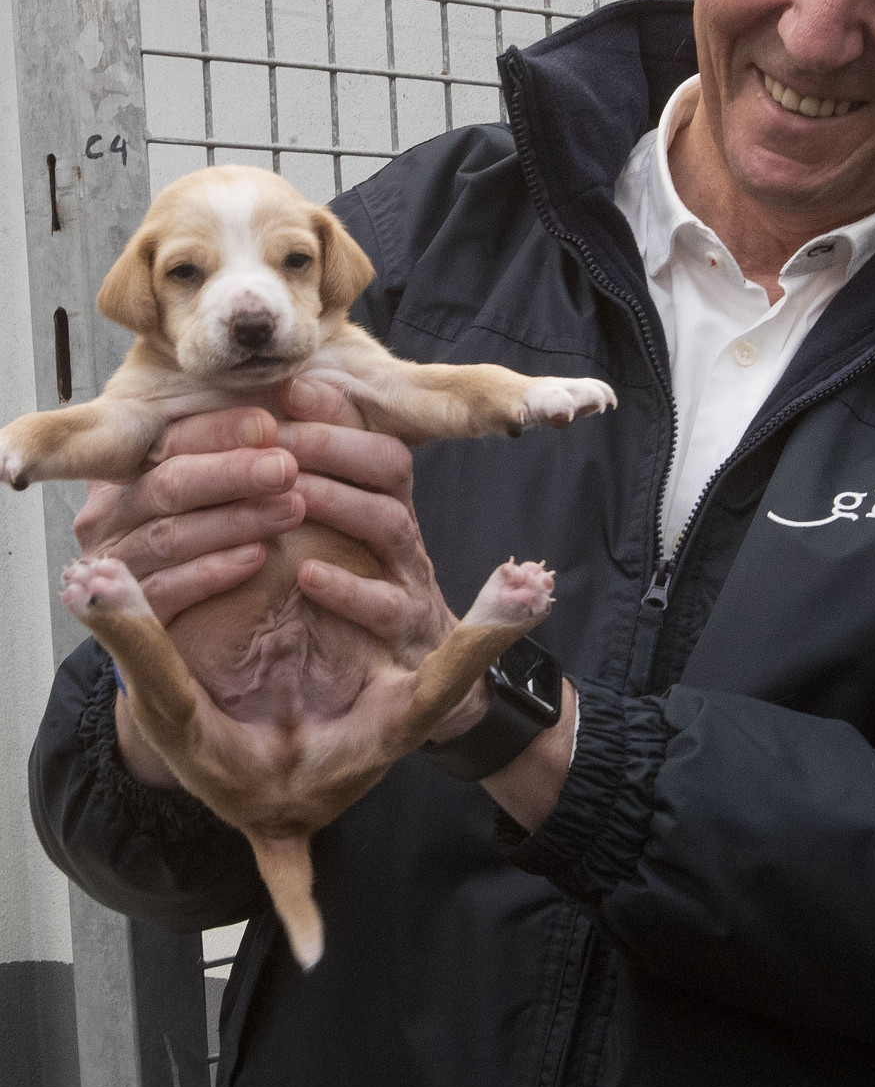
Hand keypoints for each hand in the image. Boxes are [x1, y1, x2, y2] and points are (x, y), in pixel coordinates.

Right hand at [73, 406, 302, 624]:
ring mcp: (113, 561)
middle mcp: (110, 512)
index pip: (167, 441)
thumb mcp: (218, 481)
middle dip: (232, 473)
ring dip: (235, 521)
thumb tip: (294, 395)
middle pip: (169, 484)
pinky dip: (212, 572)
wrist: (187, 624)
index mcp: (127, 468)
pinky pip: (168, 589)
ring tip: (290, 510)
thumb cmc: (212, 532)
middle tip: (286, 468)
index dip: (218, 432)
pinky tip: (255, 558)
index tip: (268, 425)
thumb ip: (243, 445)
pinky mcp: (128, 608)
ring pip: (172, 535)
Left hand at [277, 378, 484, 738]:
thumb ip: (302, 493)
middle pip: (388, 465)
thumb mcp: (327, 545)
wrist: (405, 698)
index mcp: (380, 503)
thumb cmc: (350, 607)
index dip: (334, 412)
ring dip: (340, 499)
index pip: (367, 434)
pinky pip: (386, 606)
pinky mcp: (409, 636)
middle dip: (333, 443)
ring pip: (390, 521)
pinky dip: (348, 589)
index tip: (289, 388)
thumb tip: (251, 431)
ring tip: (292, 491)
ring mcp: (410, 581)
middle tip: (277, 433)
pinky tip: (306, 576)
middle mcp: (401, 533)